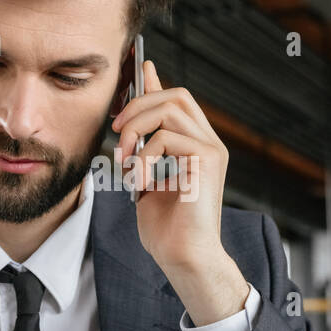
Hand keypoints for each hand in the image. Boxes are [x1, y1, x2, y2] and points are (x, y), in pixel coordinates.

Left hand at [111, 59, 228, 271]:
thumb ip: (143, 150)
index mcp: (197, 146)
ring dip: (137, 130)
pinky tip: (140, 181)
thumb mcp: (146, 179)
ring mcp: (212, 151)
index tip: (138, 70)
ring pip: (171, 109)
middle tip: (118, 134)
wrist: (184, 259)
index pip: (178, 100)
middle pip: (176, 95)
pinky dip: (144, 157)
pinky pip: (166, 138)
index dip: (154, 84)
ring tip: (125, 161)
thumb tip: (130, 122)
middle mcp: (209, 143)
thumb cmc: (166, 230)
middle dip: (138, 106)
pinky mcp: (208, 161)